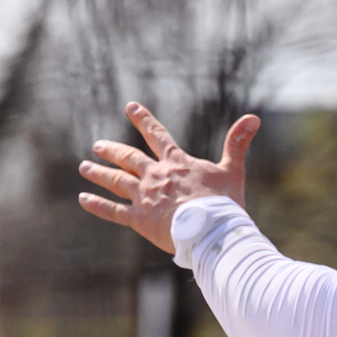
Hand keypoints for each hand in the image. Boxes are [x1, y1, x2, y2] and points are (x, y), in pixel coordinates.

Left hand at [77, 102, 259, 254]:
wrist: (209, 229)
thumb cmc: (224, 201)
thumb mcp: (233, 170)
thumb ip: (238, 143)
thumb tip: (253, 117)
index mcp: (177, 163)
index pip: (158, 135)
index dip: (144, 119)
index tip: (130, 106)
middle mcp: (156, 176)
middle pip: (129, 158)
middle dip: (112, 150)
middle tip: (97, 145)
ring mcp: (144, 197)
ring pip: (116, 181)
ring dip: (99, 173)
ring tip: (84, 167)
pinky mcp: (138, 219)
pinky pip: (113, 210)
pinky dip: (97, 204)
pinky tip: (83, 198)